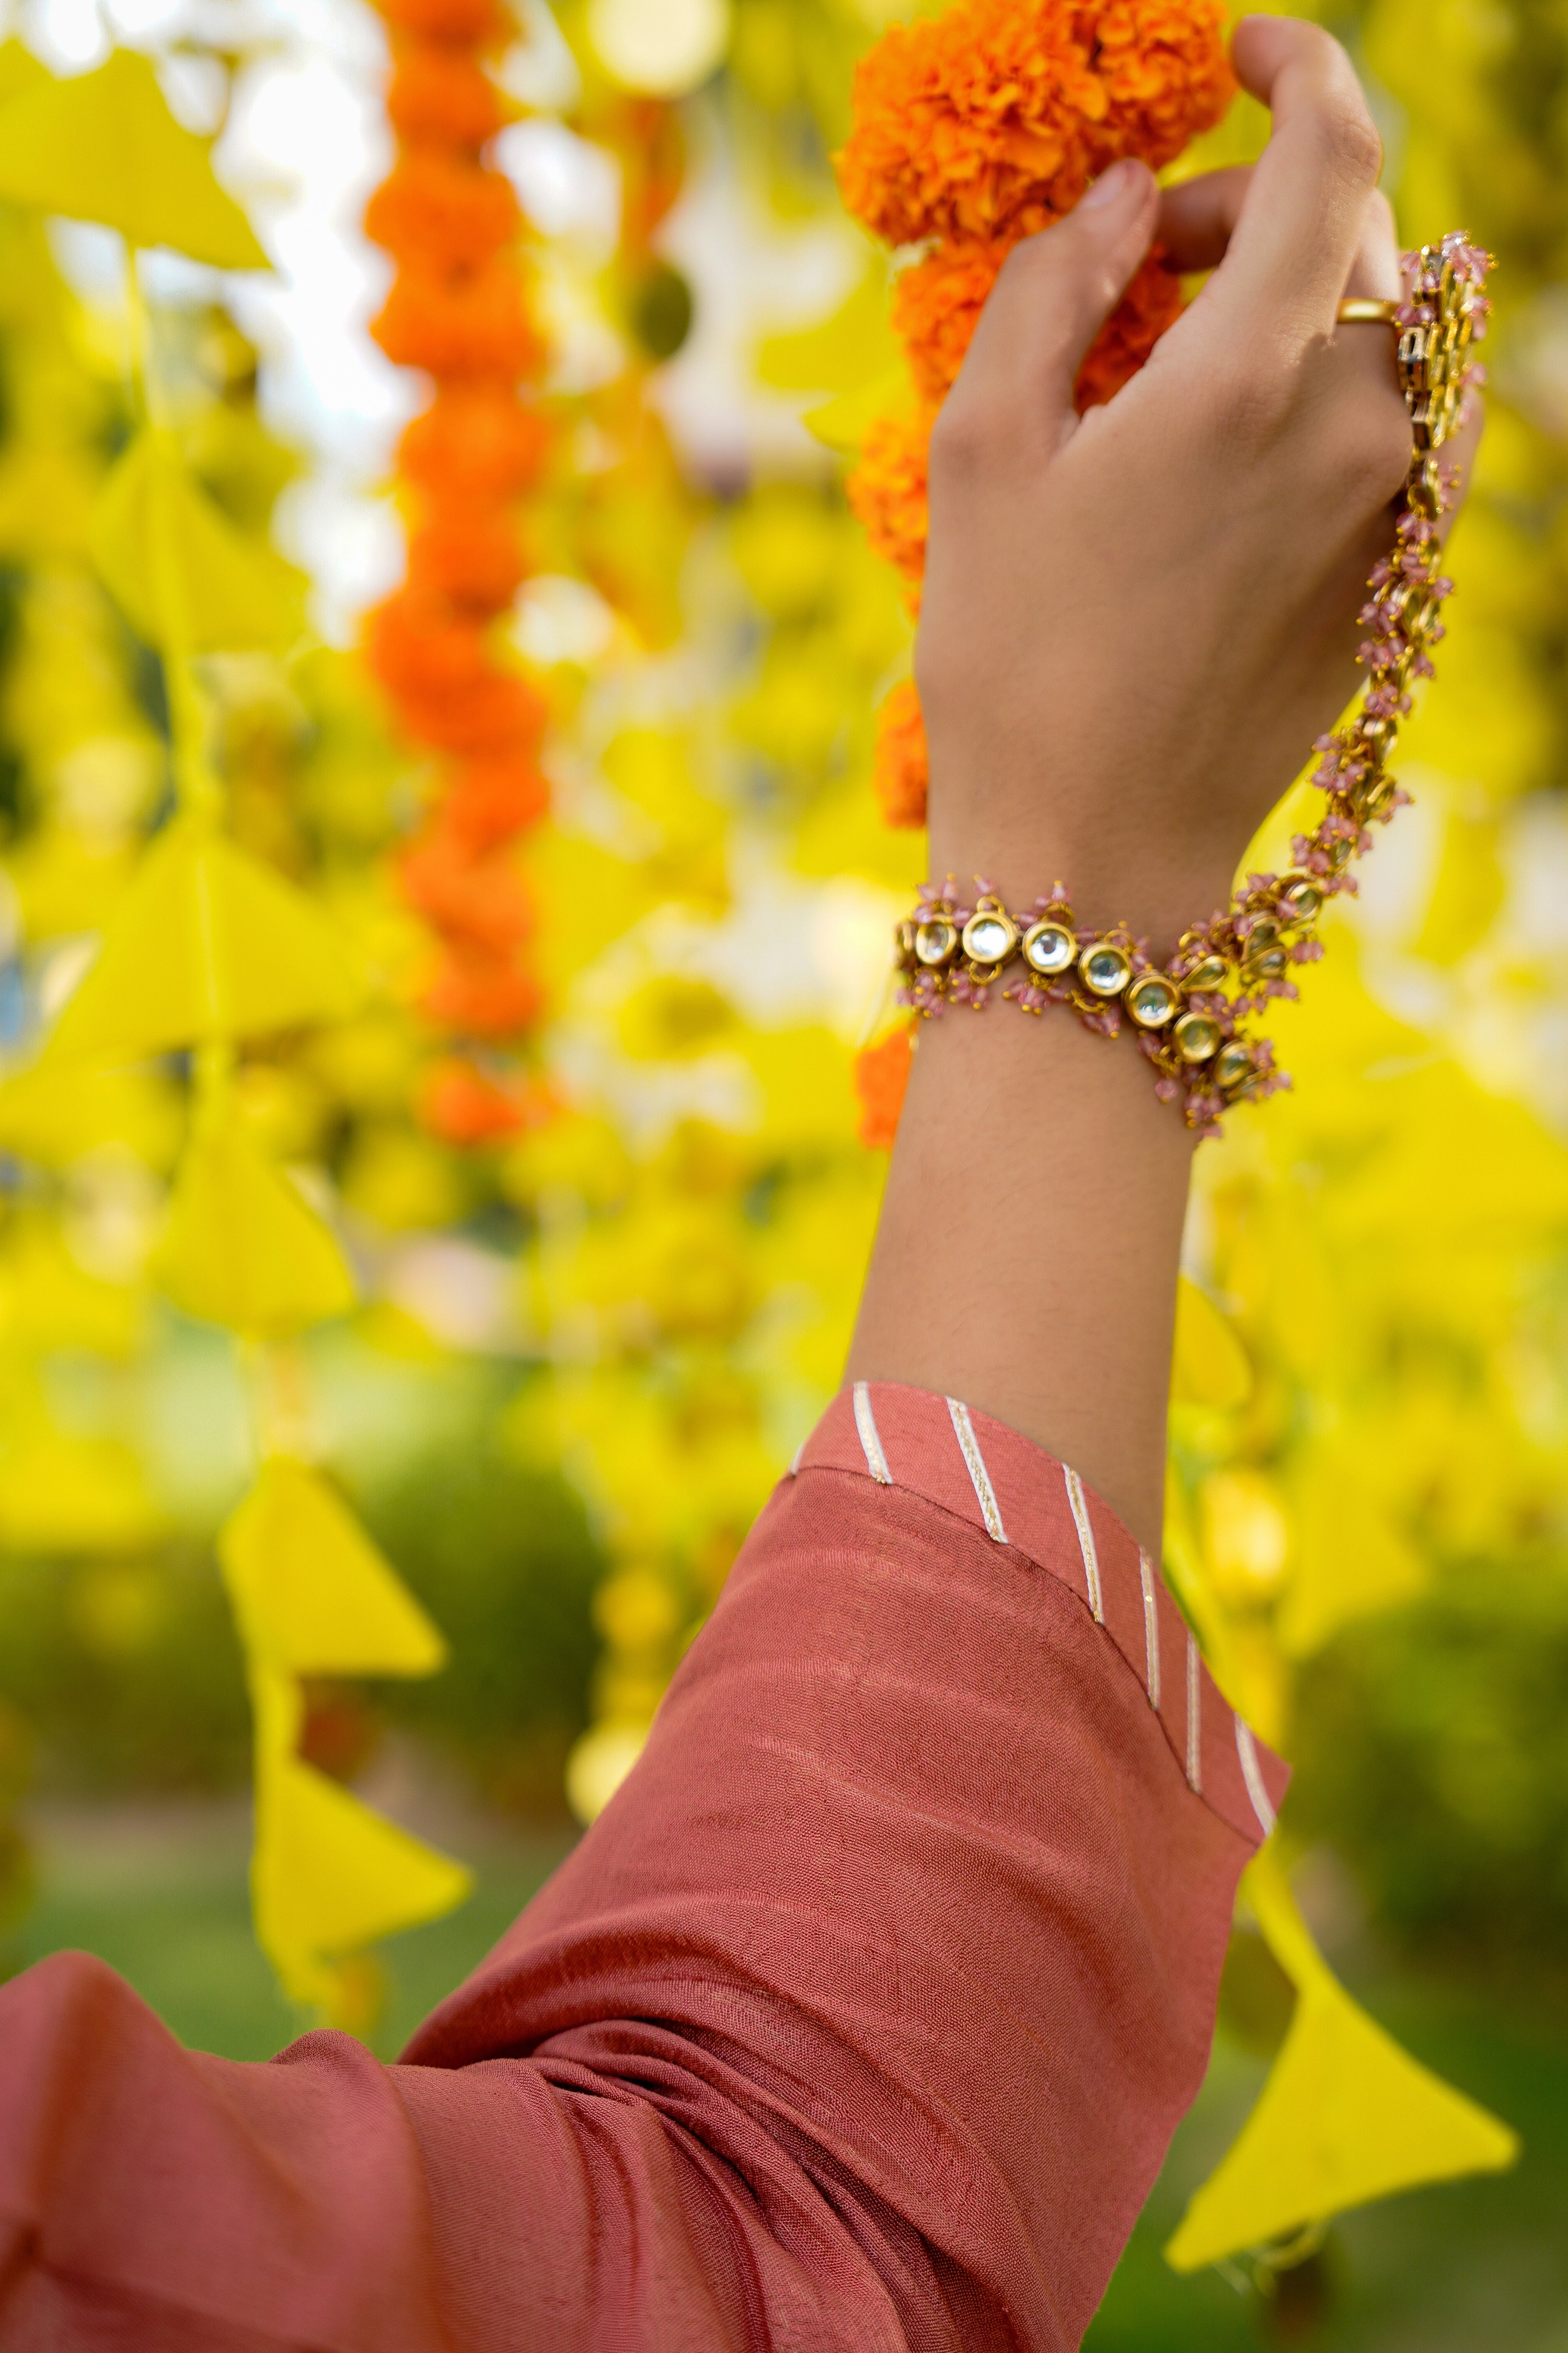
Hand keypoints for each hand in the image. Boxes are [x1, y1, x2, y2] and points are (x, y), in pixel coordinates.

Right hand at [915, 14, 1476, 949]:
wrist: (1095, 855)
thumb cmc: (1012, 666)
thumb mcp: (983, 456)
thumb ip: (1055, 289)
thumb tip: (1127, 197)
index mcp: (1249, 383)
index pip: (1335, 151)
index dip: (1299, 71)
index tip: (1243, 57)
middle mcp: (1359, 432)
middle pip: (1358, 239)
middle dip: (1258, 207)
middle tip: (1145, 260)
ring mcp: (1398, 510)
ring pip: (1396, 328)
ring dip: (1310, 298)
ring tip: (1200, 353)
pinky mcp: (1400, 575)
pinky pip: (1414, 420)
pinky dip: (1349, 380)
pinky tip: (1257, 429)